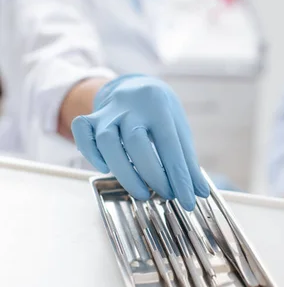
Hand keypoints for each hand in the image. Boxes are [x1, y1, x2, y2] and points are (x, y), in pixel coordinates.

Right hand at [71, 75, 209, 209]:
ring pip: (107, 141)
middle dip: (152, 174)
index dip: (179, 176)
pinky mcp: (90, 119)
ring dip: (124, 172)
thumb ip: (187, 159)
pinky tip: (105, 168)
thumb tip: (199, 192)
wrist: (136, 86)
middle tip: (166, 194)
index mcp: (158, 105)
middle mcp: (130, 106)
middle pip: (136, 141)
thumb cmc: (160, 113)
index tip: (188, 200)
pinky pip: (82, 133)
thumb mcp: (178, 128)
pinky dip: (90, 153)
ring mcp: (108, 112)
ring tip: (142, 192)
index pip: (169, 144)